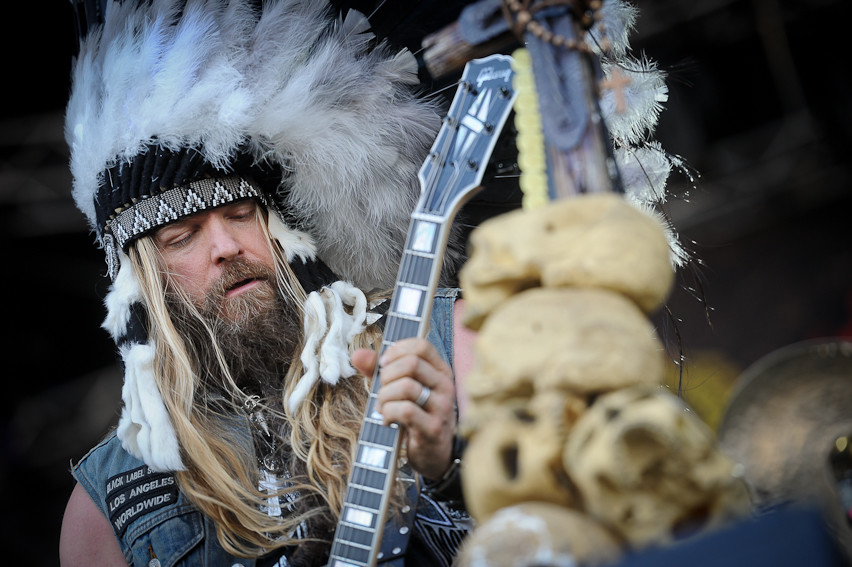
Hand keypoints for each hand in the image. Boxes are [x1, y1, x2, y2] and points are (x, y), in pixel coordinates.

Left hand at [351, 338, 456, 480]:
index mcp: (439, 371)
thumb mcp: (399, 389)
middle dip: (387, 376)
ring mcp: (442, 407)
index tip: (383, 365)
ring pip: (406, 386)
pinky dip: (388, 414)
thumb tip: (358, 354)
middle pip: (412, 363)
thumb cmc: (414, 417)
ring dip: (384, 397)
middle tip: (382, 390)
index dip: (396, 350)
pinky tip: (387, 421)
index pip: (421, 346)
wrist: (433, 454)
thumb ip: (380, 370)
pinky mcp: (433, 428)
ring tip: (383, 408)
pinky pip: (405, 411)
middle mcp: (445, 385)